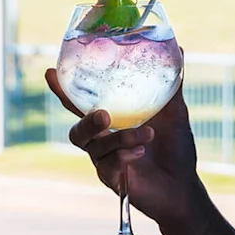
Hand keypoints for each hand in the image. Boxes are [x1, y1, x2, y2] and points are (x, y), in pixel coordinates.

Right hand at [46, 66, 202, 234]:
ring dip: (120, 138)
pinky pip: (107, 166)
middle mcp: (101, 140)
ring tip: (147, 133)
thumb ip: (171, 84)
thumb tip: (179, 49)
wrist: (184, 186)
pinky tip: (141, 152)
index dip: (63, 91)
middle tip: (104, 114)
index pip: (80, 104)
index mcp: (110, 120)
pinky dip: (124, 156)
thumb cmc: (175, 147)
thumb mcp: (174, 111)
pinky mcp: (112, 179)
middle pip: (77, 130)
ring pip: (95, 147)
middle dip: (86, 120)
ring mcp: (104, 161)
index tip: (50, 73)